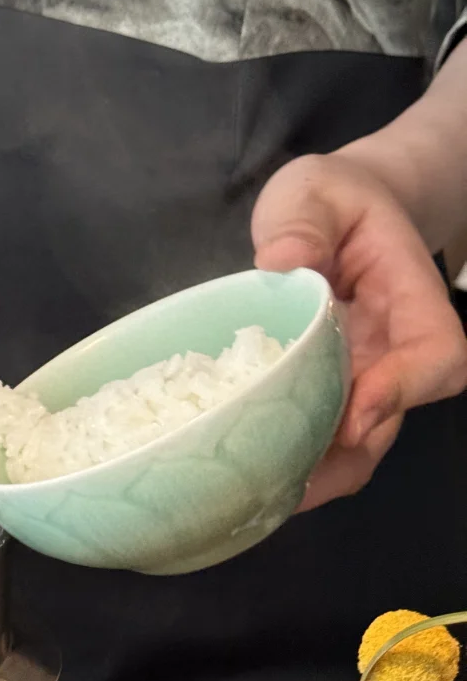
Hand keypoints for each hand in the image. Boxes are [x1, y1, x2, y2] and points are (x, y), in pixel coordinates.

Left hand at [251, 153, 466, 510]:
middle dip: (346, 458)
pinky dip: (292, 459)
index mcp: (409, 296)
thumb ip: (302, 219)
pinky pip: (323, 435)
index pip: (436, 352)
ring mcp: (364, 374)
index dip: (403, 389)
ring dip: (317, 473)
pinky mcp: (329, 388)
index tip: (354, 414)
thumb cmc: (330, 198)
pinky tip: (245, 474)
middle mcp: (395, 347)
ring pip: (359, 441)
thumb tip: (283, 262)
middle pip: (394, 416)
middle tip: (286, 484)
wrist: (333, 211)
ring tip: (258, 493)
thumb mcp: (313, 188)